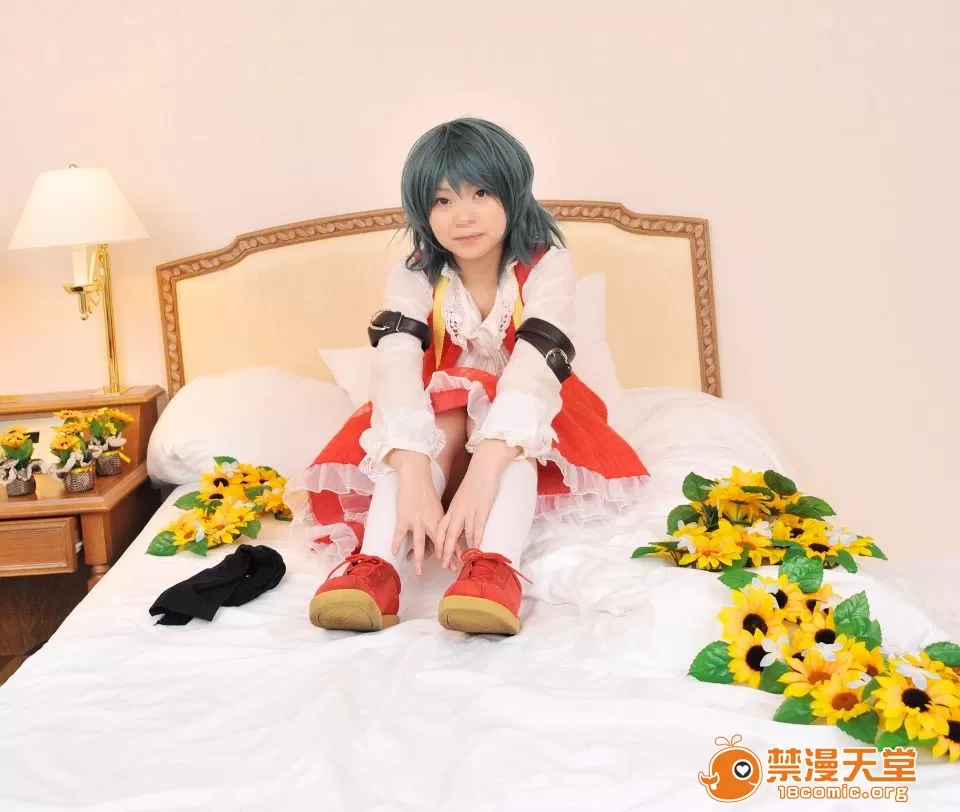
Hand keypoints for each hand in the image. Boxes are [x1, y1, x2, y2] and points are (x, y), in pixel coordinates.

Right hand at [387, 450, 443, 575]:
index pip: (448, 538)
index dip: (453, 551)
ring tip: (419, 571)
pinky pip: (400, 534)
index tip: (457, 562)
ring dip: (420, 559)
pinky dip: (397, 543)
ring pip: (419, 543)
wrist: (415, 478)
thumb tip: (438, 541)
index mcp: (440, 519)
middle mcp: (430, 522)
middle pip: (438, 543)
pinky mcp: (404, 518)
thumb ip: (437, 524)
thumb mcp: (436, 509)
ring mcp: (416, 521)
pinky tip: (395, 553)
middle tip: (448, 569)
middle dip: (444, 558)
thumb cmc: (426, 493)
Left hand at [435, 440, 518, 570]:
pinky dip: (476, 539)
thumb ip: (459, 512)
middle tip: (443, 565)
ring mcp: (469, 510)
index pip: (440, 528)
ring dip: (459, 549)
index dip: (437, 543)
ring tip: (459, 562)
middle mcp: (457, 510)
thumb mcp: (462, 499)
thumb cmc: (474, 483)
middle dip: (444, 551)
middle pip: (447, 533)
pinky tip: (476, 549)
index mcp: (451, 508)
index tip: (436, 556)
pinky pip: (477, 526)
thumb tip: (460, 527)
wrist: (483, 467)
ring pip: (461, 533)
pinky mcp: (481, 508)